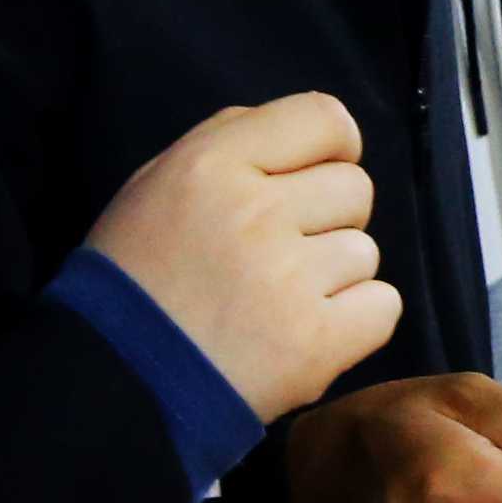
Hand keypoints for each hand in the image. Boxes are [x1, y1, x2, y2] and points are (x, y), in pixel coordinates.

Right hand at [80, 94, 402, 421]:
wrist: (118, 383)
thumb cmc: (134, 279)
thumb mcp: (155, 184)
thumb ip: (228, 143)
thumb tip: (302, 137)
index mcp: (212, 165)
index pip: (325, 118)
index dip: (335, 146)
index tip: (317, 175)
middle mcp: (256, 212)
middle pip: (355, 187)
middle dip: (329, 217)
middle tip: (283, 254)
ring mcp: (290, 279)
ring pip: (366, 252)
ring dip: (334, 276)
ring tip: (279, 302)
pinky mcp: (316, 343)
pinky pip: (383, 306)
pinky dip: (356, 321)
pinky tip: (309, 331)